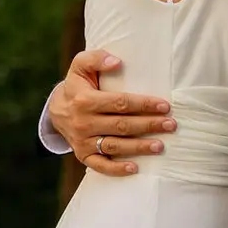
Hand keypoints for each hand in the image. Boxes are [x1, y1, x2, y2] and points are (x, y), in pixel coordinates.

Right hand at [48, 48, 175, 176]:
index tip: (164, 106)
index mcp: (85, 100)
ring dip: (139, 147)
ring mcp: (83, 142)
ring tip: (160, 146)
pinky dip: (117, 169)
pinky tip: (135, 168)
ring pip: (115, 146)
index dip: (143, 104)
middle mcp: (84, 123)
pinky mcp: (83, 156)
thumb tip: (117, 62)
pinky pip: (100, 166)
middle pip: (122, 126)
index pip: (120, 103)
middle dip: (148, 125)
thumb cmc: (78, 85)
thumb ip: (96, 58)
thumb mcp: (81, 66)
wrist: (56, 110)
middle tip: (171, 125)